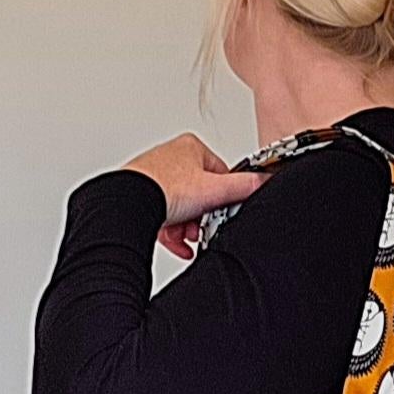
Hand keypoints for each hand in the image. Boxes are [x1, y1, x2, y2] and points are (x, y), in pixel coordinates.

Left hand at [122, 133, 268, 260]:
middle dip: (203, 216)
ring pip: (182, 207)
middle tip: (203, 227)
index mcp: (190, 147)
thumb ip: (245, 186)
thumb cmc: (164, 188)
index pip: (220, 173)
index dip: (223, 197)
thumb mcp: (216, 189)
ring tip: (188, 237)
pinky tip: (179, 246)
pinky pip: (164, 217)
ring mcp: (154, 178)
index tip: (221, 212)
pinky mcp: (141, 197)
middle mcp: (171, 158)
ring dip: (189, 226)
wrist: (129, 203)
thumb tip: (265, 181)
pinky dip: (173, 233)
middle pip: (200, 193)